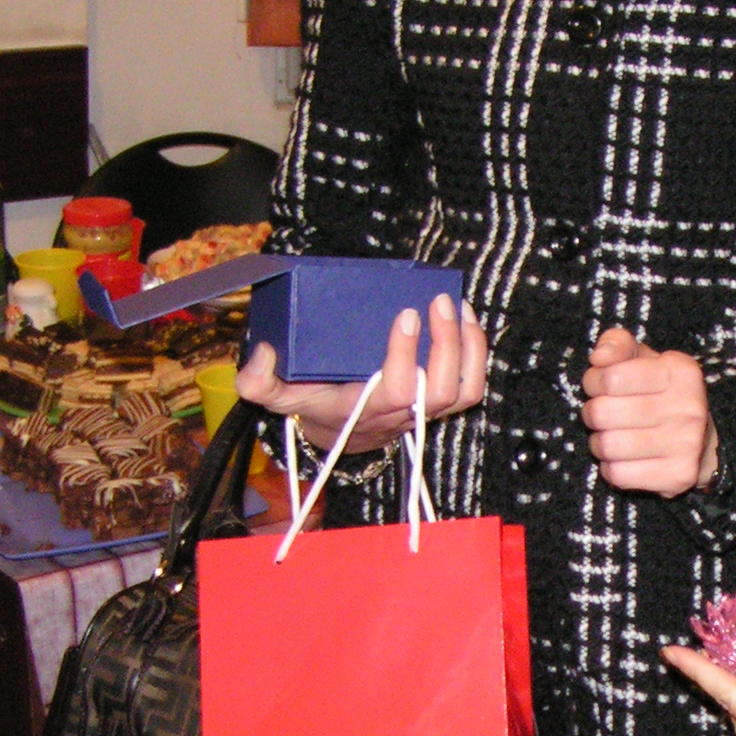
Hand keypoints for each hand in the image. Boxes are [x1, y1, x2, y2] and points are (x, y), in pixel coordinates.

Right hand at [237, 294, 487, 454]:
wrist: (342, 433)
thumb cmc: (315, 405)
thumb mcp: (279, 397)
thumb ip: (258, 382)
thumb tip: (262, 353)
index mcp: (369, 408)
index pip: (398, 390)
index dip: (406, 355)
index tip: (405, 314)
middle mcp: (405, 413)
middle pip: (442, 389)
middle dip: (447, 345)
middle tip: (439, 302)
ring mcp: (429, 410)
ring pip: (466, 389)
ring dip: (471, 348)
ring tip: (460, 307)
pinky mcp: (443, 402)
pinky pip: (472, 384)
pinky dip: (477, 352)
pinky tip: (468, 318)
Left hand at [580, 327, 718, 495]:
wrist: (702, 443)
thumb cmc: (660, 394)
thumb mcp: (642, 360)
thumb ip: (617, 345)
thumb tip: (599, 357)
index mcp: (680, 370)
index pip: (610, 377)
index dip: (593, 382)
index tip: (599, 386)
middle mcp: (689, 405)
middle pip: (603, 413)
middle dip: (593, 414)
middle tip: (604, 414)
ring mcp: (687, 443)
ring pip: (607, 446)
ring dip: (600, 443)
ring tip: (613, 436)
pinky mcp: (679, 475)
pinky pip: (618, 474)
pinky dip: (611, 467)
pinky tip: (625, 458)